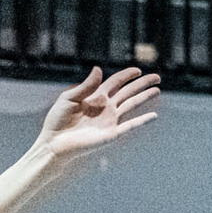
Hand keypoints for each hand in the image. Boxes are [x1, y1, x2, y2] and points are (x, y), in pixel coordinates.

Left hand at [34, 65, 159, 163]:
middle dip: (142, 84)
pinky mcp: (110, 134)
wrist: (53, 143)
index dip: (127, 75)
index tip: (138, 70)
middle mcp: (105, 108)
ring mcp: (109, 121)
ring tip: (157, 90)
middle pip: (128, 92)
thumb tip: (98, 69)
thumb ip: (85, 85)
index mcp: (95, 97)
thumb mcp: (69, 99)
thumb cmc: (57, 121)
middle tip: (157, 77)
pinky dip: (142, 121)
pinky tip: (153, 116)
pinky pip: (129, 126)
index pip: (115, 82)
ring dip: (144, 97)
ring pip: (131, 105)